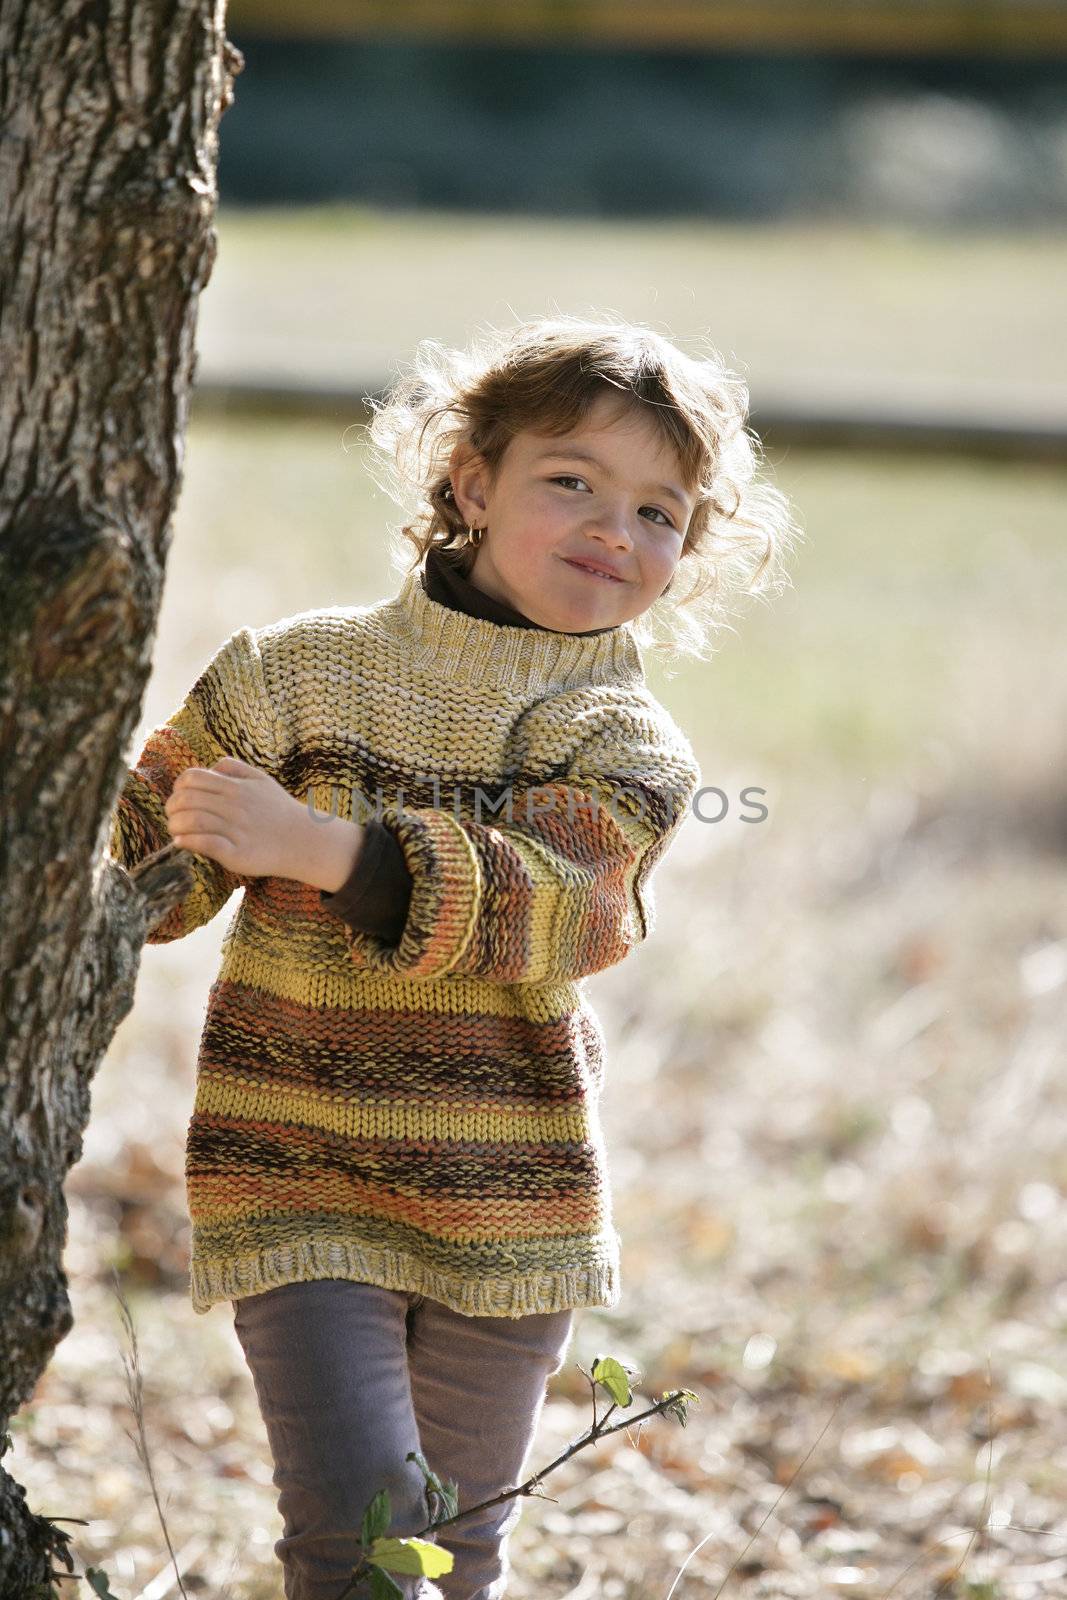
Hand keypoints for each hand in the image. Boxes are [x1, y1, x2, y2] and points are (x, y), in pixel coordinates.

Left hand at [165, 756, 304, 879]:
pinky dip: (187, 842)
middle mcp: (233, 805)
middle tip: (174, 818)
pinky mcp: (237, 853)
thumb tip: (210, 767)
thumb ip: (234, 767)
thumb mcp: (261, 779)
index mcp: (235, 786)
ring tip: (176, 832)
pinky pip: (205, 844)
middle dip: (171, 809)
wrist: (303, 840)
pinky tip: (182, 844)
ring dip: (175, 826)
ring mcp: (235, 829)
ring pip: (191, 821)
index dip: (178, 788)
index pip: (191, 778)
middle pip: (185, 800)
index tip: (180, 800)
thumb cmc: (278, 810)